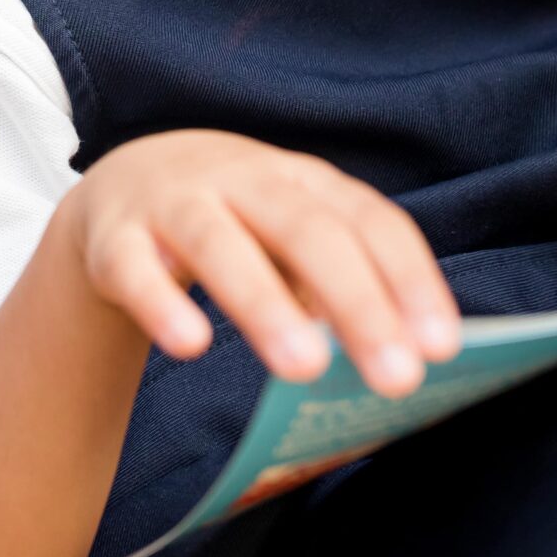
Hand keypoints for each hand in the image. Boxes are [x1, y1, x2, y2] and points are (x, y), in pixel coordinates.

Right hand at [69, 131, 458, 397]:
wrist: (126, 183)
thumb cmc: (238, 222)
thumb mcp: (292, 238)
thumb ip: (338, 286)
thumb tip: (397, 357)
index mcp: (302, 180)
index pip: (368, 221)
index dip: (408, 279)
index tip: (442, 346)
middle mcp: (242, 179)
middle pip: (306, 231)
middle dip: (357, 303)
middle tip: (397, 377)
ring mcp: (174, 203)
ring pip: (220, 245)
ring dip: (265, 305)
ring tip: (305, 369)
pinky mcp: (114, 239)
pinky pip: (136, 270)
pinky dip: (162, 304)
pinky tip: (191, 344)